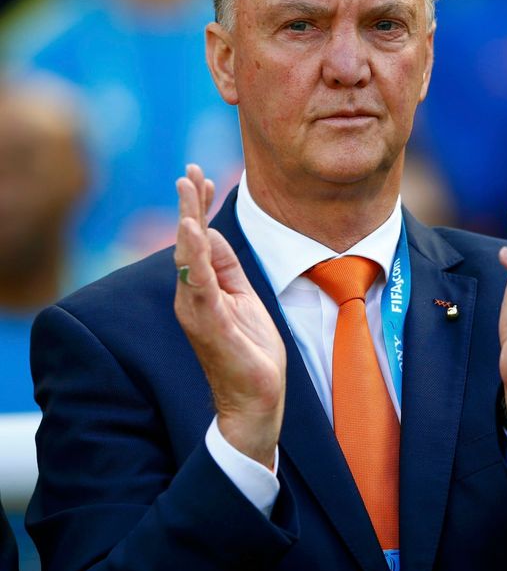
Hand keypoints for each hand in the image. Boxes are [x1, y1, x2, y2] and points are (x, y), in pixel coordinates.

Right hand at [173, 164, 285, 467]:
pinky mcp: (209, 322)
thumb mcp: (242, 298)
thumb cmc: (249, 352)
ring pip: (189, 256)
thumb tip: (212, 234)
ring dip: (188, 220)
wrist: (254, 400)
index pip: (199, 240)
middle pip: (189, 242)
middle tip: (189, 171)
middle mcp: (193, 296)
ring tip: (187, 188)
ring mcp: (198, 309)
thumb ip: (226, 267)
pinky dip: (193, 255)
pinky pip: (199, 282)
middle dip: (190, 204)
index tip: (201, 177)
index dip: (199, 208)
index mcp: (203, 288)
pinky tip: (192, 230)